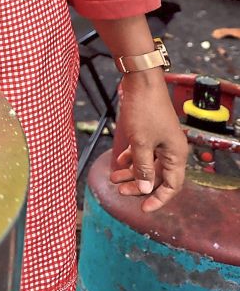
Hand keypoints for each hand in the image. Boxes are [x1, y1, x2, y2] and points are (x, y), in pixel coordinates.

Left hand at [108, 69, 188, 211]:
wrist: (140, 81)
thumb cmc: (143, 111)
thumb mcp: (141, 143)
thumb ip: (142, 167)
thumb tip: (144, 190)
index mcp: (176, 154)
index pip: (171, 185)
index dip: (158, 199)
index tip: (143, 208)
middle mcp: (171, 149)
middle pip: (156, 175)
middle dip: (138, 185)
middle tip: (120, 191)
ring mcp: (160, 139)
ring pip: (147, 163)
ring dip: (131, 172)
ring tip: (113, 179)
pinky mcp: (149, 131)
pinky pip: (142, 151)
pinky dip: (131, 158)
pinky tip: (119, 162)